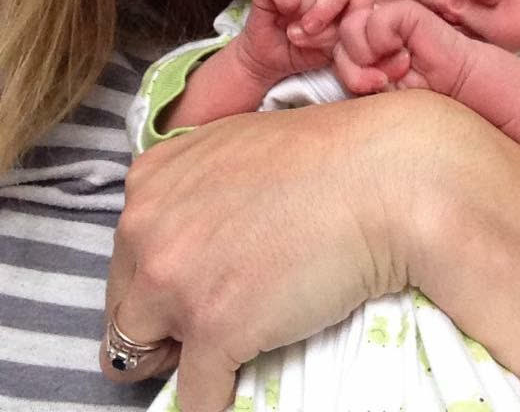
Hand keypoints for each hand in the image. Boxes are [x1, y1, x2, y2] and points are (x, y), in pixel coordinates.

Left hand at [102, 94, 410, 411]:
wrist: (378, 175)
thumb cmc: (323, 156)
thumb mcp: (234, 149)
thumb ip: (195, 187)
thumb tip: (193, 233)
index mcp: (150, 182)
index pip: (128, 255)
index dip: (161, 278)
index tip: (193, 286)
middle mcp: (146, 228)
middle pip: (125, 306)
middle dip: (163, 319)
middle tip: (215, 314)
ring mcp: (175, 280)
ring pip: (138, 355)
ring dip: (180, 357)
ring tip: (227, 345)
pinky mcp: (213, 328)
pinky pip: (194, 397)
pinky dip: (215, 400)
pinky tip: (239, 386)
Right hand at [239, 0, 373, 85]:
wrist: (271, 63)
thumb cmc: (310, 54)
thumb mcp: (342, 61)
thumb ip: (362, 67)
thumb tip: (379, 80)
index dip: (356, 12)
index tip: (343, 39)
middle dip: (332, 11)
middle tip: (316, 33)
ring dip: (307, 11)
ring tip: (297, 33)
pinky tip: (283, 13)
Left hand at [334, 0, 470, 95]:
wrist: (455, 89)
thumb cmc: (416, 92)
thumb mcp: (373, 88)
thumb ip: (350, 72)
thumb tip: (325, 59)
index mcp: (362, 42)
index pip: (331, 47)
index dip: (342, 68)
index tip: (365, 85)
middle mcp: (371, 25)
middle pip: (337, 40)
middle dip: (354, 70)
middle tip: (382, 81)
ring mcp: (386, 14)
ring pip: (349, 27)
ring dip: (369, 56)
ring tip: (396, 69)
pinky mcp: (403, 9)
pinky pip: (375, 21)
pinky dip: (385, 42)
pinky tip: (406, 54)